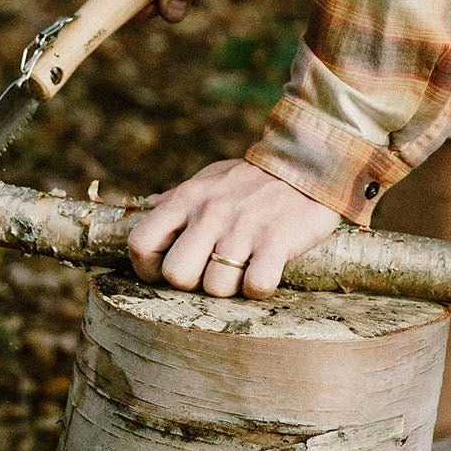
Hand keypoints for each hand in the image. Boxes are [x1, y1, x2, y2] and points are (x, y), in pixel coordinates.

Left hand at [128, 159, 343, 298]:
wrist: (309, 162)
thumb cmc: (254, 178)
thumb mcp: (210, 178)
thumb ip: (177, 198)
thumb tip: (147, 207)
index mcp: (188, 197)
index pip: (140, 243)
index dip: (148, 267)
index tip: (166, 269)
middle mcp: (211, 212)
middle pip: (176, 275)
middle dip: (192, 283)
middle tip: (211, 271)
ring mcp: (243, 228)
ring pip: (216, 287)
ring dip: (230, 287)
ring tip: (244, 267)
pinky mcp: (276, 241)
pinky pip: (255, 286)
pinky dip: (260, 288)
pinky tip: (266, 270)